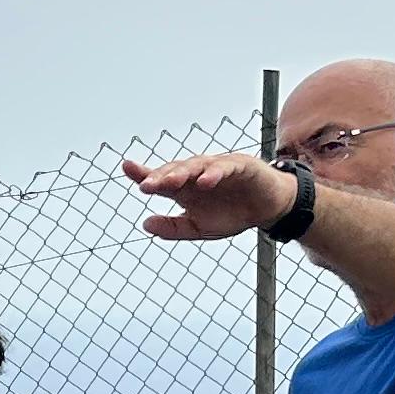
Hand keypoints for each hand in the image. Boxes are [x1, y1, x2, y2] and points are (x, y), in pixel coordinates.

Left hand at [125, 149, 299, 243]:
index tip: (127, 168)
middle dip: (160, 177)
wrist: (267, 209)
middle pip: (175, 171)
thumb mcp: (199, 228)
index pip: (161, 179)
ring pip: (196, 165)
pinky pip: (225, 167)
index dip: (144, 173)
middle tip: (145, 185)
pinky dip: (214, 173)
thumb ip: (173, 228)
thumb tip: (145, 224)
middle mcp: (198, 174)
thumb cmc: (232, 214)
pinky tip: (205, 181)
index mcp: (185, 188)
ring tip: (170, 182)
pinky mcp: (240, 166)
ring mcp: (218, 168)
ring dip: (182, 172)